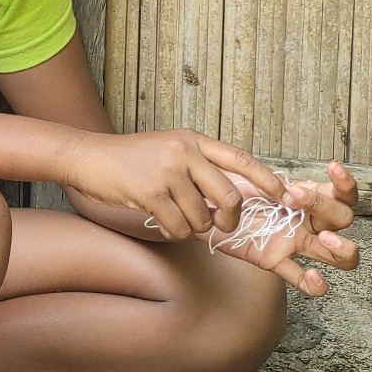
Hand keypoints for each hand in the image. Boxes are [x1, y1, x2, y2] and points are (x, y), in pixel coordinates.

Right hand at [61, 128, 287, 238]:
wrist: (87, 157)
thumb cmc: (128, 158)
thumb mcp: (169, 149)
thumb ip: (199, 164)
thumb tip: (233, 194)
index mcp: (193, 139)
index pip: (242, 160)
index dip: (268, 180)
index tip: (284, 197)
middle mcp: (184, 151)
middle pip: (229, 196)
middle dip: (230, 219)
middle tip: (222, 226)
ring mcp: (167, 171)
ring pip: (202, 217)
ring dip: (193, 227)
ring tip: (176, 217)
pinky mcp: (150, 192)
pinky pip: (178, 227)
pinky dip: (173, 231)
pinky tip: (160, 220)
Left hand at [207, 162, 359, 296]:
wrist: (204, 204)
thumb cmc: (232, 186)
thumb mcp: (252, 174)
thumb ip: (272, 182)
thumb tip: (288, 193)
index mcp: (308, 199)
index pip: (342, 194)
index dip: (345, 183)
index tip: (332, 168)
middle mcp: (309, 222)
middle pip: (343, 220)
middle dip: (327, 207)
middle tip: (296, 198)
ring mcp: (295, 243)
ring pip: (340, 256)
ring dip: (342, 248)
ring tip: (325, 238)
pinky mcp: (274, 260)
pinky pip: (300, 279)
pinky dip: (314, 284)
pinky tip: (313, 277)